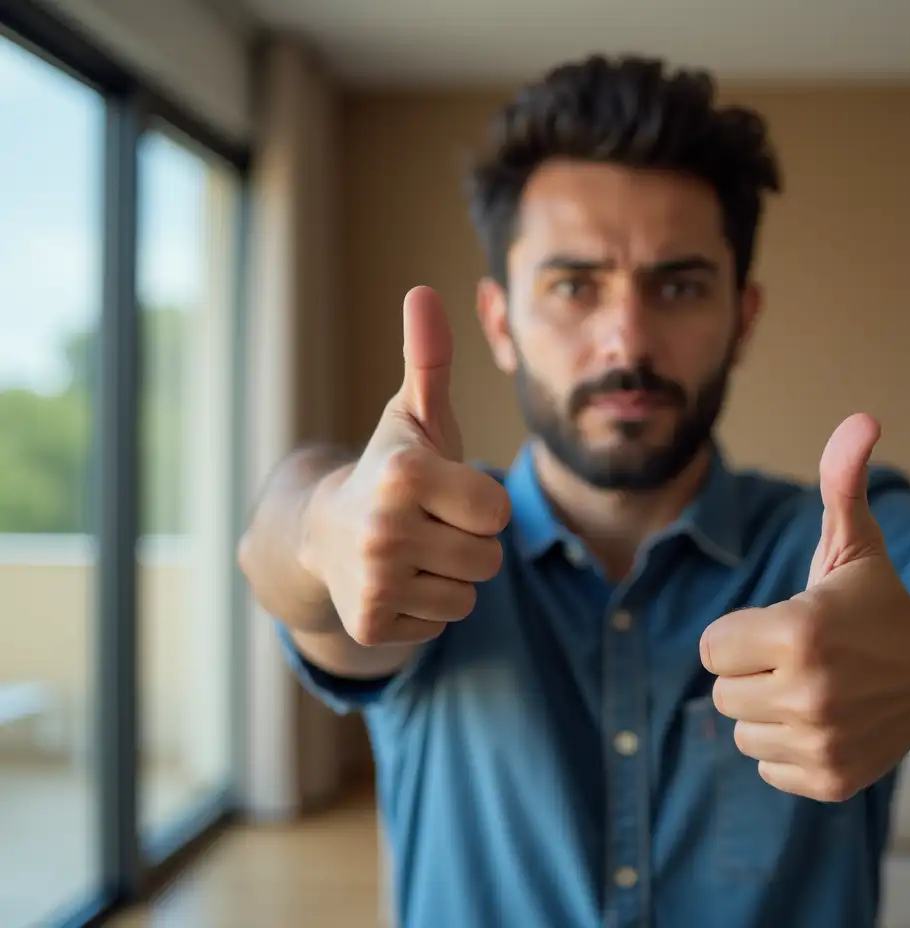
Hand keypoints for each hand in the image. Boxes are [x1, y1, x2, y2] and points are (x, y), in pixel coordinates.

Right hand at [301, 286, 511, 647]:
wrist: (321, 534)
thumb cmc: (390, 469)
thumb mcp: (415, 414)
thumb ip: (429, 358)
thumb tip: (424, 291)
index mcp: (404, 474)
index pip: (498, 511)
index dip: (478, 504)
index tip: (442, 492)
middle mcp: (383, 529)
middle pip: (488, 558)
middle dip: (466, 543)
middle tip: (424, 526)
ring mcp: (373, 581)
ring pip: (468, 595)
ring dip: (449, 577)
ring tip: (411, 553)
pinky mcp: (369, 622)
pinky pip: (441, 623)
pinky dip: (425, 608)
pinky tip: (394, 583)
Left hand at [699, 413, 909, 801]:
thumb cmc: (883, 604)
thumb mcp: (856, 543)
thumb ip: (841, 481)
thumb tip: (861, 417)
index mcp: (799, 631)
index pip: (713, 648)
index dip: (743, 634)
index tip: (784, 626)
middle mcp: (809, 693)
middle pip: (723, 692)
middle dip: (755, 671)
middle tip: (804, 658)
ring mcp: (821, 742)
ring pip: (743, 730)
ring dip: (769, 710)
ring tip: (818, 688)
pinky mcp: (829, 779)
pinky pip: (768, 764)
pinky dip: (789, 746)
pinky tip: (828, 721)